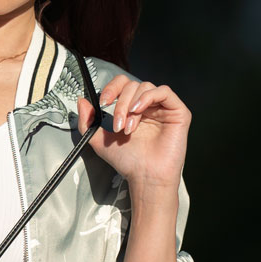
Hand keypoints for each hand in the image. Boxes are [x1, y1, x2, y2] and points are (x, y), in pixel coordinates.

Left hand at [76, 75, 190, 188]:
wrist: (145, 177)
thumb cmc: (128, 161)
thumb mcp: (99, 140)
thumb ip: (88, 121)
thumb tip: (82, 100)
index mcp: (133, 109)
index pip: (122, 85)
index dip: (112, 88)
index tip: (103, 102)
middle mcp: (148, 106)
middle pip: (132, 85)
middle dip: (121, 103)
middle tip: (117, 124)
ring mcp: (163, 108)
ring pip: (145, 87)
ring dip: (132, 104)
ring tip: (128, 127)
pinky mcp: (178, 112)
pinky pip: (164, 91)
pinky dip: (148, 97)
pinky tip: (139, 111)